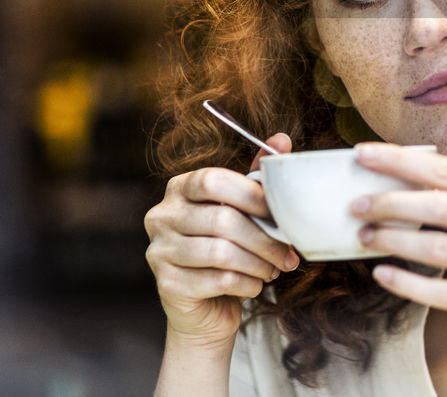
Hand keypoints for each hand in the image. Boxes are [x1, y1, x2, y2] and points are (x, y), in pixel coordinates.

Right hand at [144, 133, 299, 348]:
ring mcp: (159, 251)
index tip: (280, 213)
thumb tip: (282, 139)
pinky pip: (218, 280)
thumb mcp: (241, 210)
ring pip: (221, 253)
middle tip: (287, 252)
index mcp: (179, 188)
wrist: (206, 307)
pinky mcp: (167, 285)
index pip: (212, 180)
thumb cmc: (227, 250)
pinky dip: (247, 283)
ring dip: (258, 263)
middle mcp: (161, 216)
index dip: (251, 195)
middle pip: (221, 219)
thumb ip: (257, 177)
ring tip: (273, 269)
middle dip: (264, 238)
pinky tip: (255, 284)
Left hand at [349, 142, 446, 361]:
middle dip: (391, 201)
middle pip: (440, 205)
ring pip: (438, 248)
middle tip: (355, 202)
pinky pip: (444, 293)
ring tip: (364, 236)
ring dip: (394, 240)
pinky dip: (409, 284)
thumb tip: (415, 180)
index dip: (401, 161)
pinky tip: (383, 275)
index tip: (364, 154)